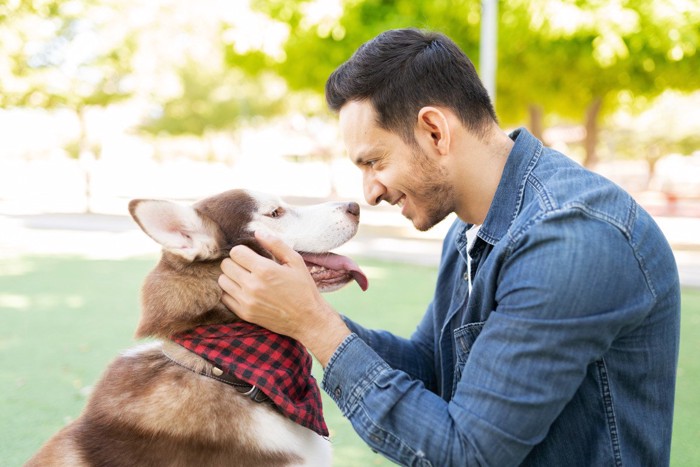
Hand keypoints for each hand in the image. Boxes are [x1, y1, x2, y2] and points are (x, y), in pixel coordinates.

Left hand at [218, 231, 350, 365]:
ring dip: (231, 277)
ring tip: (244, 278)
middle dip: (235, 262)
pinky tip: (244, 291)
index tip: (250, 255)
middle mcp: (252, 285)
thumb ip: (276, 244)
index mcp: (265, 269)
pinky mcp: (244, 314)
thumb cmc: (304, 288)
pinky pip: (225, 298)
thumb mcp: (296, 261)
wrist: (307, 319)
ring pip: (222, 281)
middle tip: (247, 266)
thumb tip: (257, 232)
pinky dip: (231, 292)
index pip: (236, 252)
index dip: (243, 251)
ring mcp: (247, 301)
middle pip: (226, 265)